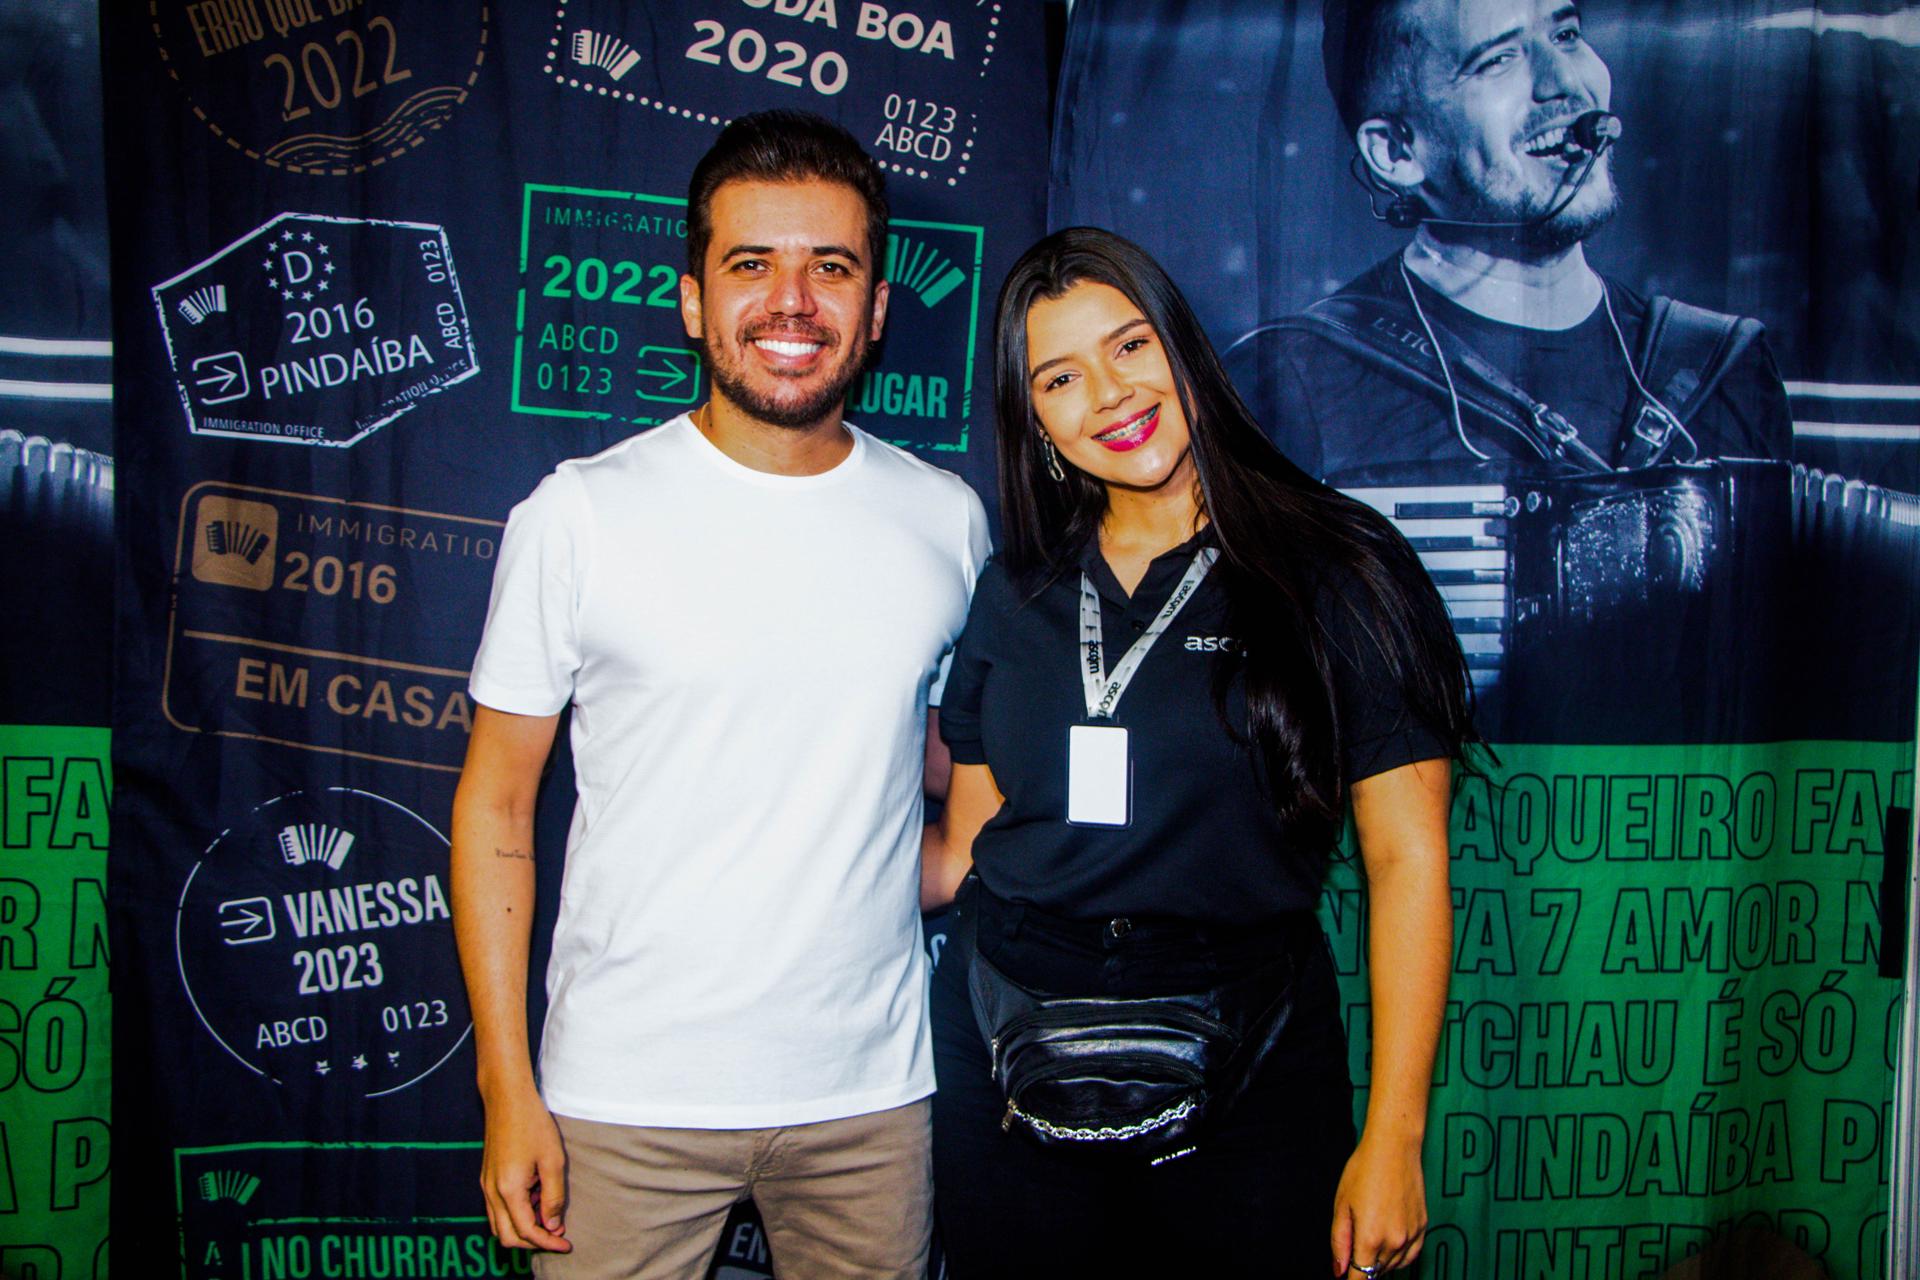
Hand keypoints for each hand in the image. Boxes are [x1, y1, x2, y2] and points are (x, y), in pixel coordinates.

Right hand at [479, 1083, 571, 1251]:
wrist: (506, 1098)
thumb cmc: (532, 1124)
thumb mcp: (553, 1161)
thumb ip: (553, 1197)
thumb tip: (552, 1226)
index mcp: (508, 1190)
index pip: (526, 1231)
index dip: (547, 1242)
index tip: (566, 1245)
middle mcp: (491, 1192)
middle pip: (507, 1236)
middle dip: (532, 1242)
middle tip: (557, 1237)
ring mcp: (486, 1185)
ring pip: (498, 1225)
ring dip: (522, 1230)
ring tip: (548, 1219)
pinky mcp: (486, 1177)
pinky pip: (496, 1209)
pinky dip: (514, 1215)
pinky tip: (535, 1201)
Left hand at [1330, 1130, 1426, 1275]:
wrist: (1394, 1147)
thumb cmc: (1364, 1170)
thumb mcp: (1342, 1205)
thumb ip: (1339, 1242)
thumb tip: (1339, 1270)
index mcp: (1371, 1238)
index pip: (1361, 1278)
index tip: (1347, 1276)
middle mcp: (1395, 1241)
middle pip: (1377, 1272)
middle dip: (1363, 1266)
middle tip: (1355, 1243)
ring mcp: (1412, 1235)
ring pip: (1394, 1266)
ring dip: (1381, 1261)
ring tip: (1371, 1235)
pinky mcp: (1423, 1228)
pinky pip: (1411, 1255)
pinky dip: (1399, 1256)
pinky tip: (1389, 1242)